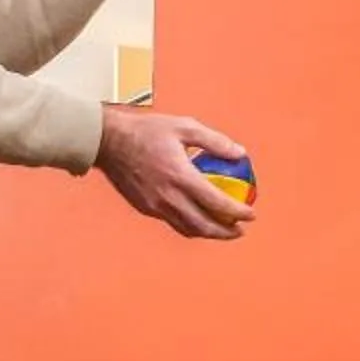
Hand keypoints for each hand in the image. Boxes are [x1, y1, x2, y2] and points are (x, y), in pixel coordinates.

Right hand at [94, 107, 254, 239]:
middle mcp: (168, 197)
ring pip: (187, 229)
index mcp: (181, 177)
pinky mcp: (145, 208)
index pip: (217, 203)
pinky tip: (197, 218)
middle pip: (204, 225)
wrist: (108, 142)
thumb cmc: (146, 130)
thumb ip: (215, 141)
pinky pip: (172, 222)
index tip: (251, 214)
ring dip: (208, 233)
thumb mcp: (184, 127)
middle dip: (226, 233)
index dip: (238, 212)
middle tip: (240, 231)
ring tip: (223, 230)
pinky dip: (189, 225)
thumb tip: (240, 154)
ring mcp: (155, 206)